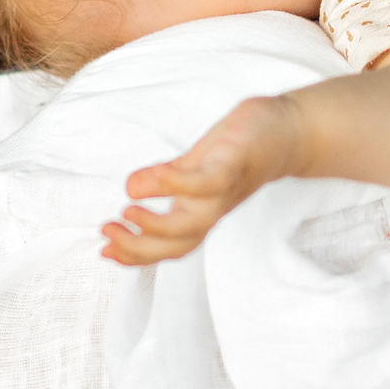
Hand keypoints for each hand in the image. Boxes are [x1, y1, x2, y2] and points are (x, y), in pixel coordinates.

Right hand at [102, 96, 304, 265]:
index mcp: (199, 213)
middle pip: (176, 246)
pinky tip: (152, 176)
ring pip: (191, 224)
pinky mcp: (233, 166)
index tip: (102, 251)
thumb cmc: (236, 152)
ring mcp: (223, 192)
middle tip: (107, 231)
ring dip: (156, 224)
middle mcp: (211, 210)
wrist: (287, 131)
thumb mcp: (194, 169)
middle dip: (138, 247)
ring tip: (127, 208)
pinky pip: (205, 183)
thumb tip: (128, 191)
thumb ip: (165, 183)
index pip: (167, 247)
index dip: (135, 257)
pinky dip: (176, 184)